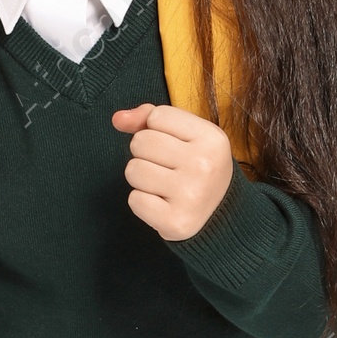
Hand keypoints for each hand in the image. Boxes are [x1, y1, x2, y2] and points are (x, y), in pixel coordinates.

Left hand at [111, 103, 233, 240]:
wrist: (219, 216)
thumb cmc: (196, 169)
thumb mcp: (185, 136)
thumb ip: (149, 118)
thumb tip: (118, 119)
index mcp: (212, 138)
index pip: (156, 116)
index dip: (157, 130)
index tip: (176, 146)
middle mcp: (204, 165)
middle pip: (141, 141)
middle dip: (146, 154)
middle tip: (168, 169)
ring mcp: (190, 195)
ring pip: (133, 169)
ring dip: (142, 179)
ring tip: (164, 186)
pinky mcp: (176, 222)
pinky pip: (134, 200)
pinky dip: (143, 203)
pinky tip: (163, 205)